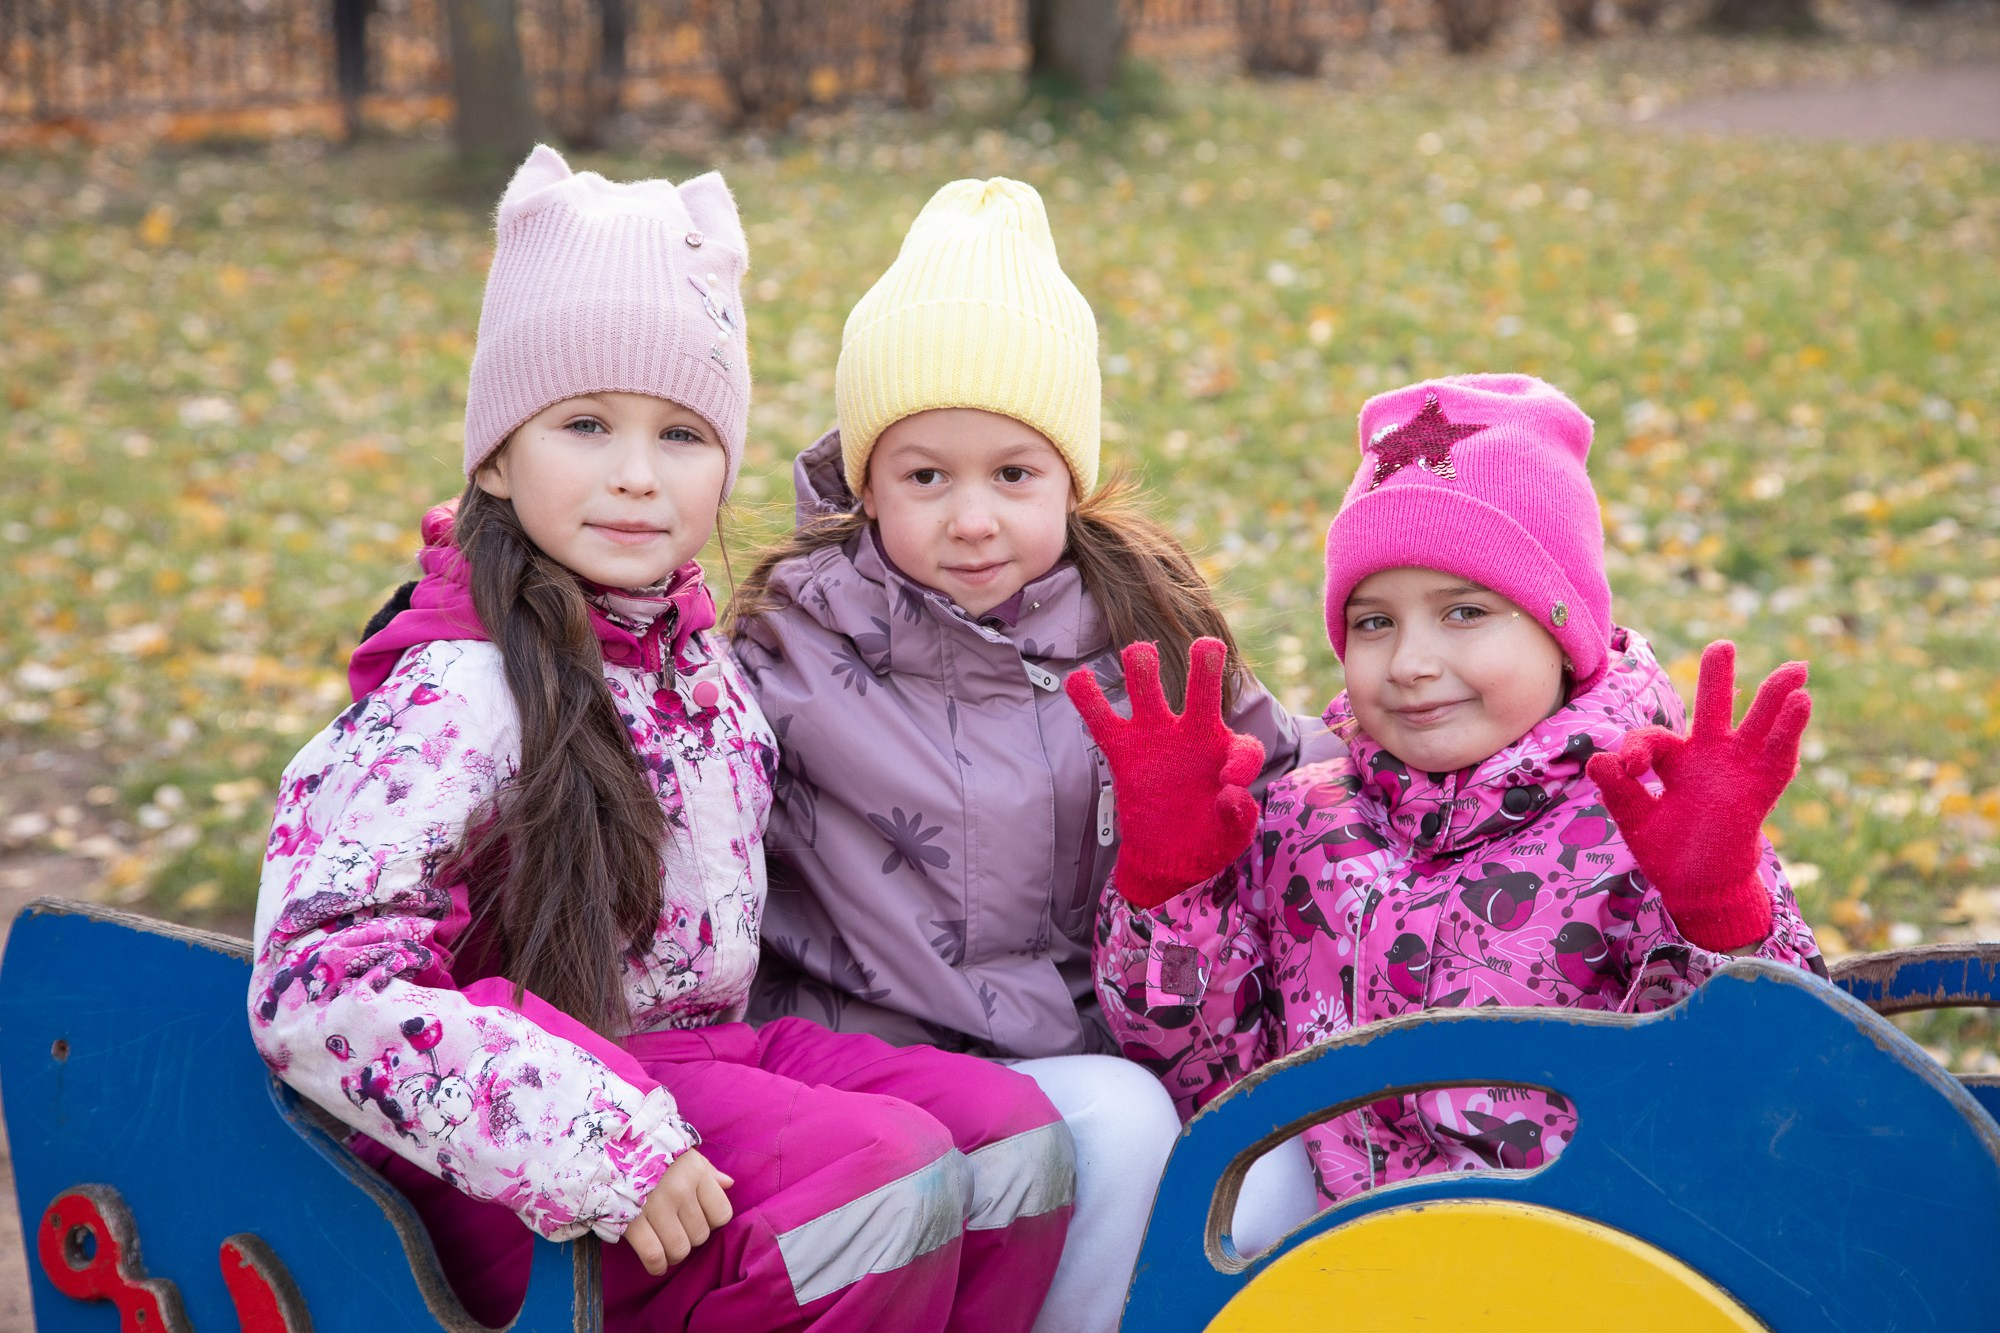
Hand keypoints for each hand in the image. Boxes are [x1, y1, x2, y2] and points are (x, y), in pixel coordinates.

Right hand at [624, 1148, 733, 1275]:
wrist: (605, 1147)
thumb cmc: (648, 1151)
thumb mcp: (682, 1153)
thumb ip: (707, 1170)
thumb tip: (729, 1184)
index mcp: (695, 1172)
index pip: (721, 1214)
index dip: (710, 1220)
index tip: (698, 1217)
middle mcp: (680, 1189)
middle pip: (700, 1235)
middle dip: (690, 1238)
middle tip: (677, 1230)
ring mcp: (656, 1206)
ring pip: (680, 1249)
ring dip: (674, 1254)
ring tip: (666, 1247)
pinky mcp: (632, 1221)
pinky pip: (654, 1255)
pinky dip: (656, 1265)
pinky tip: (655, 1264)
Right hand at [1065, 638, 1264, 909]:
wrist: (1168, 861)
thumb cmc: (1207, 842)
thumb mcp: (1233, 837)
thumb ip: (1238, 817)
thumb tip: (1231, 792)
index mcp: (1228, 753)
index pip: (1244, 747)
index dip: (1241, 762)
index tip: (1231, 784)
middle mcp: (1193, 735)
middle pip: (1201, 689)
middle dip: (1204, 666)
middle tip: (1206, 646)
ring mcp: (1155, 739)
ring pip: (1147, 692)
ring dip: (1144, 670)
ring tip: (1138, 653)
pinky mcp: (1123, 753)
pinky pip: (1102, 721)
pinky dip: (1088, 699)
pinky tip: (1078, 678)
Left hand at [1585, 641, 1810, 951]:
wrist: (1699, 887)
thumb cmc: (1666, 850)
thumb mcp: (1636, 820)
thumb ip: (1618, 792)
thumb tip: (1597, 759)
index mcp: (1673, 760)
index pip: (1654, 738)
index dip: (1637, 746)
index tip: (1626, 765)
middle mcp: (1708, 756)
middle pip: (1713, 707)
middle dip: (1717, 676)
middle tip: (1721, 646)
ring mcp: (1738, 769)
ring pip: (1757, 723)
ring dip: (1774, 696)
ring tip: (1795, 669)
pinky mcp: (1761, 789)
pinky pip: (1779, 757)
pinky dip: (1790, 731)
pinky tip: (1802, 703)